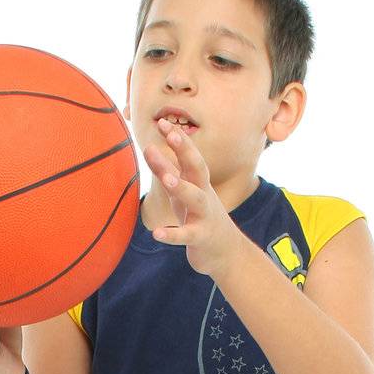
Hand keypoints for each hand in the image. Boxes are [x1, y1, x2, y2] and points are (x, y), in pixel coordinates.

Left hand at [143, 119, 244, 276]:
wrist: (225, 251)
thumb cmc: (199, 216)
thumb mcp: (182, 192)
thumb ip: (166, 171)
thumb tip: (148, 147)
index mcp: (198, 181)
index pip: (189, 155)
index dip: (177, 139)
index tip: (162, 122)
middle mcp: (204, 194)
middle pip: (198, 168)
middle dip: (185, 151)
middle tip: (171, 134)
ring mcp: (204, 215)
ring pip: (195, 198)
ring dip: (182, 187)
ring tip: (167, 179)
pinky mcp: (201, 238)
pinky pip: (187, 235)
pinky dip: (172, 235)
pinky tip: (157, 233)